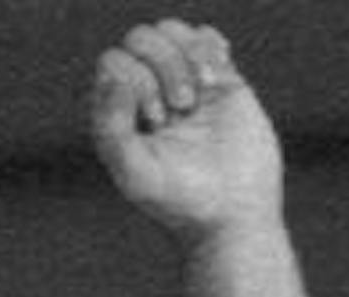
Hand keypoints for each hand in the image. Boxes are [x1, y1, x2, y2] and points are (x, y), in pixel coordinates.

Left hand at [90, 23, 282, 236]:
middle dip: (162, 65)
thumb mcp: (136, 174)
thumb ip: (112, 129)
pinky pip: (205, 37)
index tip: (157, 120)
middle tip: (180, 108)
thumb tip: (114, 79)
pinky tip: (215, 81)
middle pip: (141, 39)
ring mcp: (181, 83)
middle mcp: (146, 95)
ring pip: (172, 31)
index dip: (135, 80)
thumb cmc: (181, 200)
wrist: (235, 212)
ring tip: (200, 95)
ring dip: (187, 56)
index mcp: (119, 115)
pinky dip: (210, 48)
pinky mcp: (217, 79)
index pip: (114, 63)